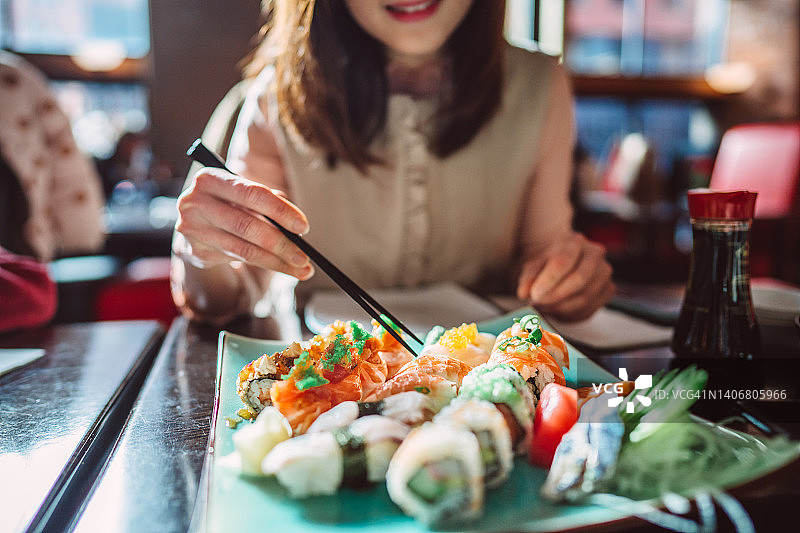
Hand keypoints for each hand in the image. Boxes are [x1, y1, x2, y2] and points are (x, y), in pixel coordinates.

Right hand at [174, 167, 313, 279]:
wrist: (193, 221)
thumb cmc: (227, 203)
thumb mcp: (242, 195)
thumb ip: (267, 202)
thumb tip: (297, 230)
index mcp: (211, 179)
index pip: (253, 194)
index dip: (281, 211)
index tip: (304, 227)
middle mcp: (196, 202)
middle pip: (248, 226)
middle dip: (281, 244)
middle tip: (304, 257)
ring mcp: (193, 229)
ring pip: (243, 249)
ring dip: (276, 262)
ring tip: (301, 269)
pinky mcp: (195, 251)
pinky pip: (237, 260)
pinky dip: (262, 264)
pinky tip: (279, 267)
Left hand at [517, 233, 613, 321]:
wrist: (563, 264)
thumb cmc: (546, 264)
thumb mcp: (533, 266)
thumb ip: (528, 278)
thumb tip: (524, 293)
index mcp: (574, 241)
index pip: (563, 261)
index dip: (548, 281)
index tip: (533, 295)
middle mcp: (595, 253)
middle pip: (579, 279)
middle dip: (555, 296)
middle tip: (538, 304)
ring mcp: (604, 272)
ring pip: (584, 297)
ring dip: (560, 308)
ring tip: (544, 308)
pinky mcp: (608, 290)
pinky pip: (590, 309)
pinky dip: (570, 315)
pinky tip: (557, 311)